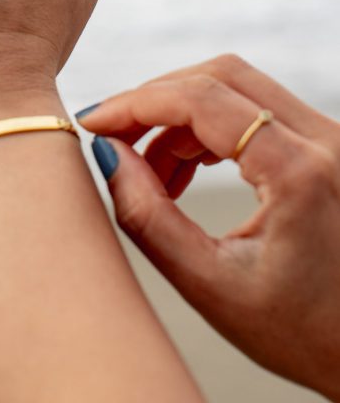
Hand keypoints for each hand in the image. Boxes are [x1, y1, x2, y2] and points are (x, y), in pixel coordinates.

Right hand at [78, 55, 339, 400]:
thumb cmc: (300, 332)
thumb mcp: (211, 285)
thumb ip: (148, 217)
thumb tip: (108, 154)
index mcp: (299, 171)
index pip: (201, 99)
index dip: (136, 103)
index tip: (93, 122)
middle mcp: (324, 139)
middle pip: (219, 76)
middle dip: (154, 101)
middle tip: (113, 138)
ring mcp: (330, 137)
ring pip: (235, 87)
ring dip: (179, 117)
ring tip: (149, 174)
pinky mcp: (325, 144)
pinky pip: (254, 109)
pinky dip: (207, 128)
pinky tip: (182, 171)